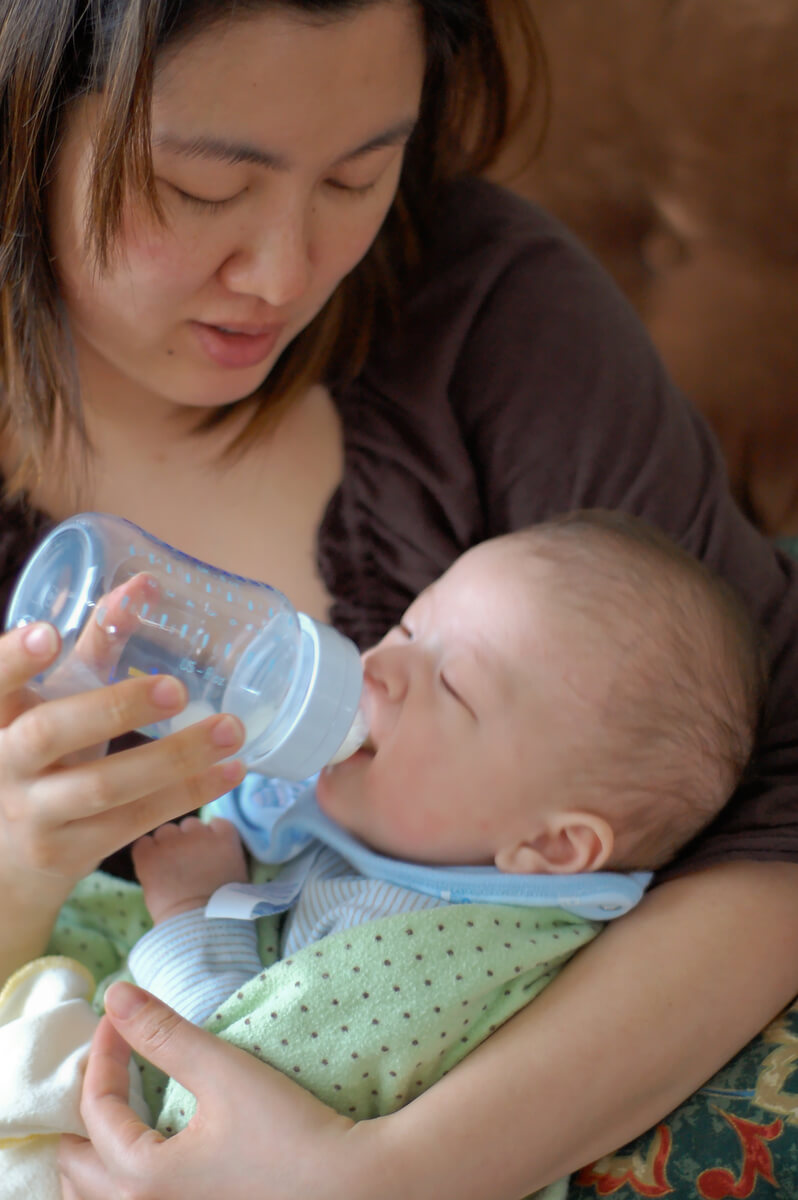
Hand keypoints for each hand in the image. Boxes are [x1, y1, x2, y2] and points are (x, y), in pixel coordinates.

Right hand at [0, 620, 245, 889]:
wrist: (7, 861)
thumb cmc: (38, 757)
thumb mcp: (54, 701)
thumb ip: (95, 644)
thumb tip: (144, 584)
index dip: (13, 659)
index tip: (48, 633)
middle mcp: (3, 764)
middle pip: (49, 734)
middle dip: (113, 709)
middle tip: (174, 689)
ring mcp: (34, 813)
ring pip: (104, 786)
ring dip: (174, 758)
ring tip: (229, 729)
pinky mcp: (69, 851)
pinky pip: (134, 820)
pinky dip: (186, 794)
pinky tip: (229, 770)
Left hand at [58, 982, 361, 1199]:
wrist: (352, 1188)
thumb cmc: (289, 1133)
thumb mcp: (223, 1071)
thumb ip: (163, 1033)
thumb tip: (115, 993)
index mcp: (142, 1179)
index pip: (95, 1108)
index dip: (102, 1054)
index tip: (122, 1016)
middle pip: (76, 1168)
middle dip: (81, 1111)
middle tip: (109, 1064)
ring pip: (98, 1199)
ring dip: (95, 1153)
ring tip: (116, 1109)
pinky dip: (119, 1181)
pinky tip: (149, 1151)